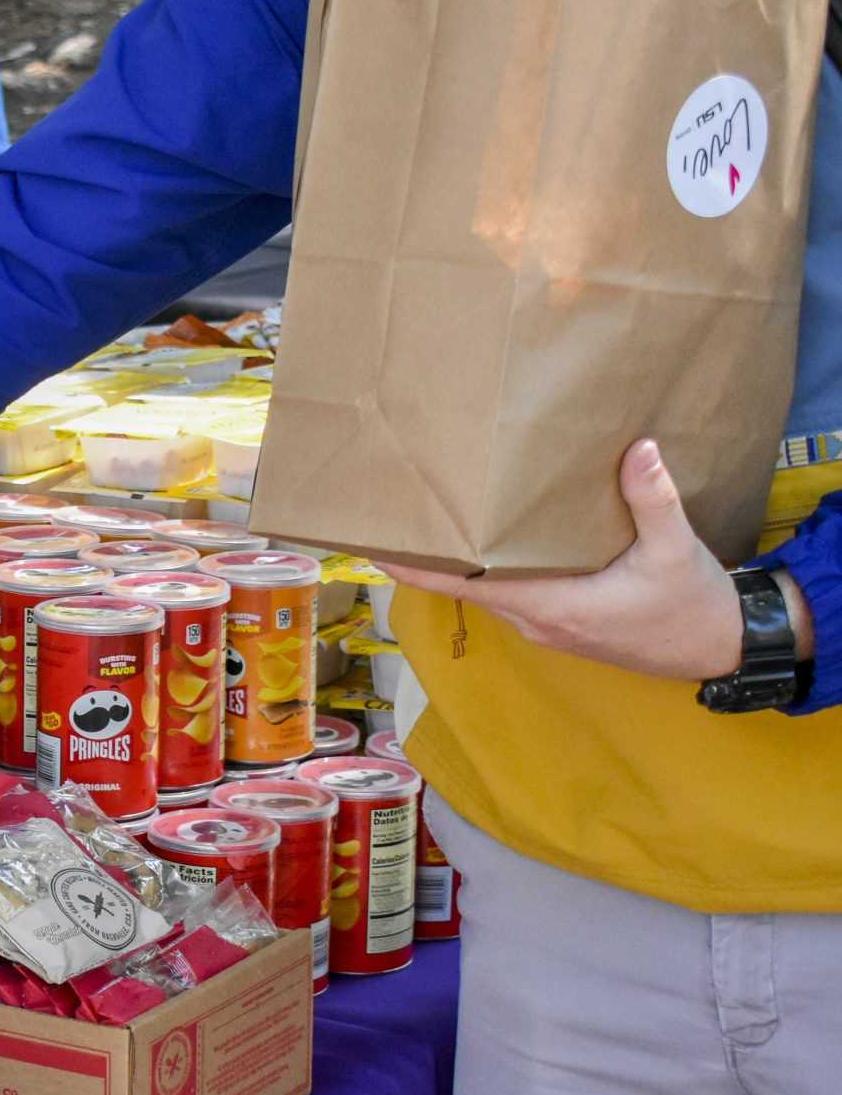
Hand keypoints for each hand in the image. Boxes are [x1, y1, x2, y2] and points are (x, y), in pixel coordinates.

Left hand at [380, 439, 742, 679]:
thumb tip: (639, 449)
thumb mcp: (675, 549)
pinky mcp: (558, 621)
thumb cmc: (692, 602)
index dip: (418, 567)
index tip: (376, 547)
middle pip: (466, 584)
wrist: (718, 645)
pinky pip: (509, 592)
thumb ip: (654, 499)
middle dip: (430, 554)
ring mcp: (544, 624)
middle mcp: (535, 620)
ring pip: (487, 589)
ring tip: (429, 520)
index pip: (466, 584)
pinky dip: (489, 568)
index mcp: (551, 605)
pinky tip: (486, 538)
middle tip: (398, 514)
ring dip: (459, 561)